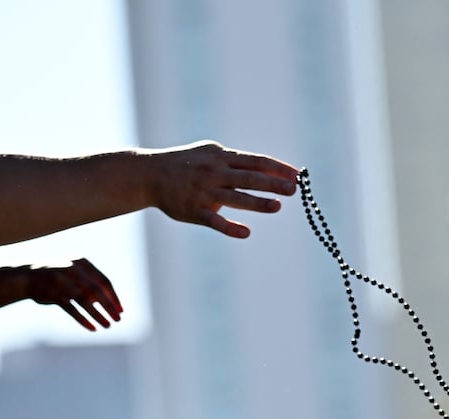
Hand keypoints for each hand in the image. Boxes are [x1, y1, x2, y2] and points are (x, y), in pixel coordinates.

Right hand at [24, 258, 121, 330]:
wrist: (27, 276)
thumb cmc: (59, 276)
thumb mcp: (76, 274)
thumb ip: (93, 285)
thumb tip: (111, 304)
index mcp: (82, 264)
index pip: (104, 281)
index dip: (113, 297)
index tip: (121, 310)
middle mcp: (73, 270)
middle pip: (96, 291)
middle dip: (109, 307)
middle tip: (118, 320)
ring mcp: (62, 281)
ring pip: (85, 300)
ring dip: (98, 315)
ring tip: (107, 326)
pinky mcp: (52, 293)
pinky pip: (71, 309)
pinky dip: (83, 319)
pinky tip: (92, 328)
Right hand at [146, 141, 299, 238]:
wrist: (150, 174)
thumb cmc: (187, 164)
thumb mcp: (210, 154)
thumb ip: (236, 162)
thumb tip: (270, 170)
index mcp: (222, 158)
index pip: (256, 161)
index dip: (277, 168)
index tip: (298, 175)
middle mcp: (214, 172)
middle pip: (249, 177)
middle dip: (273, 183)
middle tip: (294, 189)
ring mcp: (204, 192)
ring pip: (235, 197)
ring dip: (257, 202)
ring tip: (278, 206)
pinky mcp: (194, 211)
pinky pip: (215, 221)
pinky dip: (230, 227)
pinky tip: (246, 232)